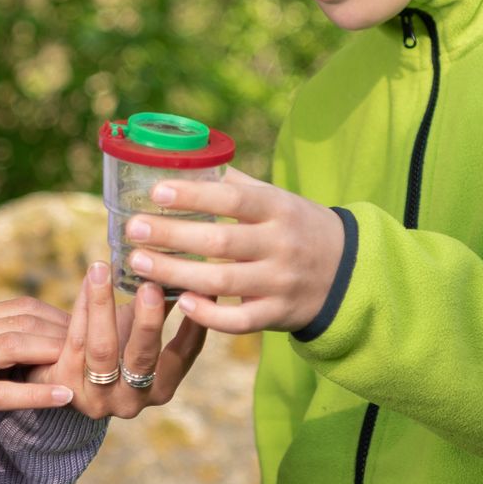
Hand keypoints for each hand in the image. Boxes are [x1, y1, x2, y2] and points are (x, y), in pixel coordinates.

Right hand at [0, 298, 75, 478]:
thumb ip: (4, 347)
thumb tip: (56, 336)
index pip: (19, 308)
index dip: (58, 317)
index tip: (88, 331)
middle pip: (19, 323)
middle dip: (61, 333)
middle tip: (94, 348)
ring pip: (12, 347)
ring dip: (52, 354)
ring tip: (82, 365)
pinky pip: (3, 391)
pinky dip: (37, 394)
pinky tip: (64, 397)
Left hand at [30, 260, 208, 418]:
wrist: (62, 373)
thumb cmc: (111, 346)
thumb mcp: (137, 330)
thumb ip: (160, 308)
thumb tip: (186, 270)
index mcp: (160, 388)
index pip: (182, 355)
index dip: (193, 323)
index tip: (200, 289)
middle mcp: (132, 400)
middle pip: (142, 358)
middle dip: (148, 321)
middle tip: (151, 287)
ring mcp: (98, 398)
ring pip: (102, 349)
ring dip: (102, 304)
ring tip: (102, 269)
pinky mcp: (66, 386)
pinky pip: (75, 340)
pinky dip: (82, 306)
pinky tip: (88, 279)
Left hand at [121, 167, 343, 334]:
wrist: (349, 272)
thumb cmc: (299, 227)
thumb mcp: (280, 199)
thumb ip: (240, 185)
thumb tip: (190, 163)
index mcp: (279, 209)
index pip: (234, 198)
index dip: (194, 194)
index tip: (156, 191)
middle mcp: (281, 245)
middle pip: (220, 243)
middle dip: (172, 235)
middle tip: (133, 229)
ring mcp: (280, 283)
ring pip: (222, 283)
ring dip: (175, 273)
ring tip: (138, 263)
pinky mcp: (277, 315)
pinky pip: (238, 320)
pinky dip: (208, 314)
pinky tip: (179, 301)